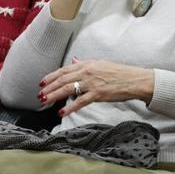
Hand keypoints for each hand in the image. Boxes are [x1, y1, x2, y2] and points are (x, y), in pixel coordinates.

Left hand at [38, 58, 154, 115]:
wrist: (135, 80)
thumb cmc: (119, 73)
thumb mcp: (100, 64)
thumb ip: (85, 64)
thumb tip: (73, 61)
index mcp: (87, 64)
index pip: (64, 70)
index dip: (51, 76)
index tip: (42, 82)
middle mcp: (87, 72)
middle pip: (63, 80)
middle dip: (49, 88)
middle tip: (39, 95)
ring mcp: (92, 83)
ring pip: (68, 89)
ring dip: (54, 96)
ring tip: (45, 102)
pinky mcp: (98, 94)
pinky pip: (80, 101)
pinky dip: (70, 107)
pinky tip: (62, 112)